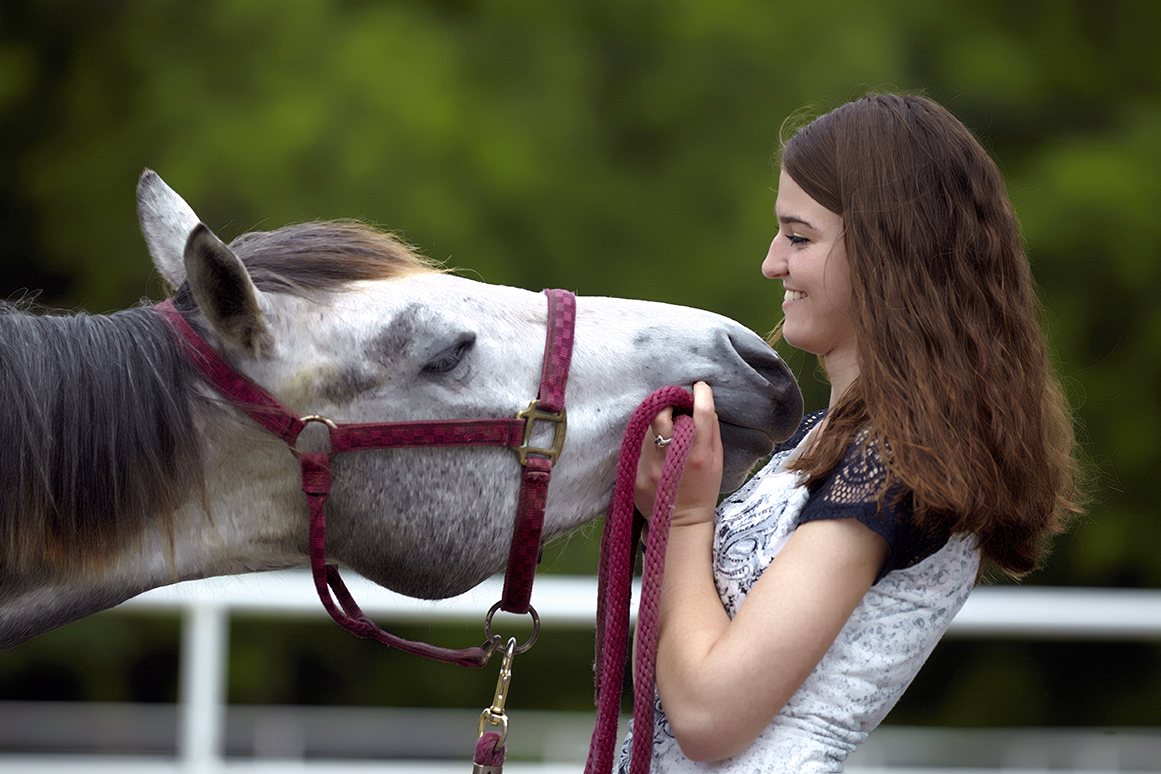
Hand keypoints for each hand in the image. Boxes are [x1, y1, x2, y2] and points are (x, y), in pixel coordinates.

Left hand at [634, 382, 723, 526]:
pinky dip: (645, 438)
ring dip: (654, 420)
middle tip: (670, 404)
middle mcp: (675, 458)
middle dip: (666, 403)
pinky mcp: (637, 474)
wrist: (681, 523)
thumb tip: (703, 405)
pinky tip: (653, 444)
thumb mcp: (717, 462)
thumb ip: (711, 433)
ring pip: (647, 428)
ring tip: (661, 424)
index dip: (700, 394)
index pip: (701, 413)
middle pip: (662, 415)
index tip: (698, 388)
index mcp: (700, 455)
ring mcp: (653, 467)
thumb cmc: (703, 490)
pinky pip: (638, 445)